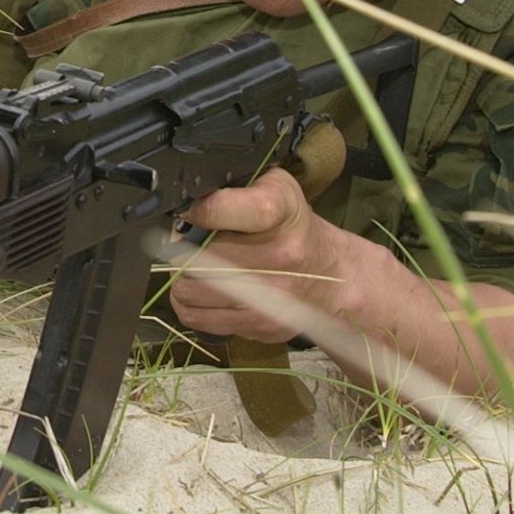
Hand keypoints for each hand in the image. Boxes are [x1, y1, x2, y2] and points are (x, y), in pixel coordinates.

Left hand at [168, 167, 339, 340]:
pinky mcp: (262, 325)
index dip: (194, 213)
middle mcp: (277, 255)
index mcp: (278, 210)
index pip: (219, 209)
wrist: (332, 274)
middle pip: (194, 258)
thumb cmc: (293, 225)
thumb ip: (232, 188)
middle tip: (186, 247)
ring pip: (189, 291)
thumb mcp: (274, 188)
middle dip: (180, 251)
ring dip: (182, 280)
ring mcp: (270, 296)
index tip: (187, 216)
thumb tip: (185, 206)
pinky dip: (190, 305)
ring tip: (193, 271)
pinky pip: (199, 318)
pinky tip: (202, 292)